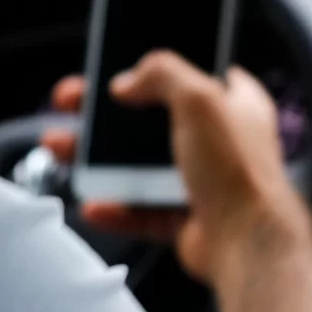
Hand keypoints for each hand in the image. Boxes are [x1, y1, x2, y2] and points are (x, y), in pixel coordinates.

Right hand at [44, 52, 308, 285]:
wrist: (248, 244)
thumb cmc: (239, 171)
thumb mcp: (201, 100)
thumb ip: (163, 74)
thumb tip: (128, 80)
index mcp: (235, 105)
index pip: (194, 73)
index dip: (157, 69)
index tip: (120, 67)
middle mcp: (220, 142)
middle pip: (153, 121)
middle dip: (108, 116)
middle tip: (74, 105)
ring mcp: (201, 182)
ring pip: (140, 166)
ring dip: (100, 161)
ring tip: (64, 149)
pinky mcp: (186, 219)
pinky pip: (142, 210)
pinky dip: (116, 208)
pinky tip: (94, 203)